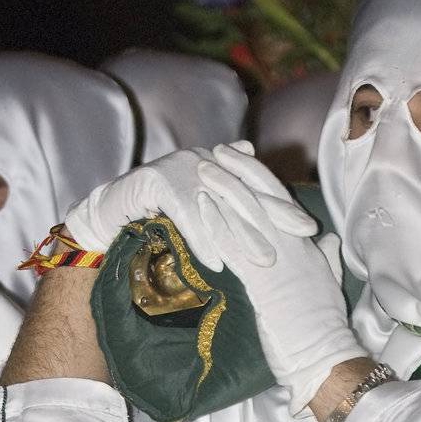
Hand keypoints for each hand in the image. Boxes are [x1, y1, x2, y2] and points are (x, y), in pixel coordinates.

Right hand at [66, 143, 317, 271]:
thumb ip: (231, 200)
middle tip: (296, 246)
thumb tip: (262, 183)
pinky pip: (185, 214)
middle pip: (243, 191)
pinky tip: (218, 263)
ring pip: (216, 204)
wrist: (111, 214)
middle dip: (270, 221)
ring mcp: (178, 166)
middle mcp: (201, 158)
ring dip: (241, 237)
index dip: (282, 206)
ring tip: (262, 263)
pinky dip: (202, 240)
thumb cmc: (160, 216)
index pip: (257, 184)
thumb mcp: (201, 209)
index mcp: (217, 162)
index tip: (309, 230)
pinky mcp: (156, 180)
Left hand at [195, 144, 366, 413]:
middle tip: (217, 152)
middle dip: (240, 171)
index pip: (282, 201)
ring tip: (203, 169)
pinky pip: (235, 246)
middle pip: (264, 197)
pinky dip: (216, 224)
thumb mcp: (331, 284)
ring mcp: (279, 261)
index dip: (260, 176)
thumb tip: (329, 241)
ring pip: (248, 215)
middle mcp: (294, 245)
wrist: (324, 356)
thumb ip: (328, 258)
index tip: (242, 158)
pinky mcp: (262, 282)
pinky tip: (200, 208)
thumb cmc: (324, 327)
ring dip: (223, 190)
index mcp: (308, 245)